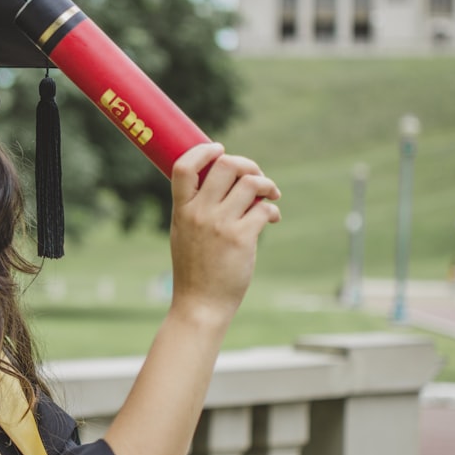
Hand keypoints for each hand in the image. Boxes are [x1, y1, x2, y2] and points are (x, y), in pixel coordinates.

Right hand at [167, 142, 280, 321]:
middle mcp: (199, 213)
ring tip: (270, 195)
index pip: (184, 166)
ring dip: (267, 185)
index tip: (219, 149)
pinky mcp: (241, 238)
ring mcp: (219, 225)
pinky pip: (264, 209)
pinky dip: (272, 210)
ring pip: (250, 183)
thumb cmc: (194, 270)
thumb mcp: (183, 234)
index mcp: (181, 210)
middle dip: (247, 165)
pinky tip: (272, 218)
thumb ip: (195, 208)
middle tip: (256, 177)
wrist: (200, 304)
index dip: (204, 150)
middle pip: (226, 165)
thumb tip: (224, 182)